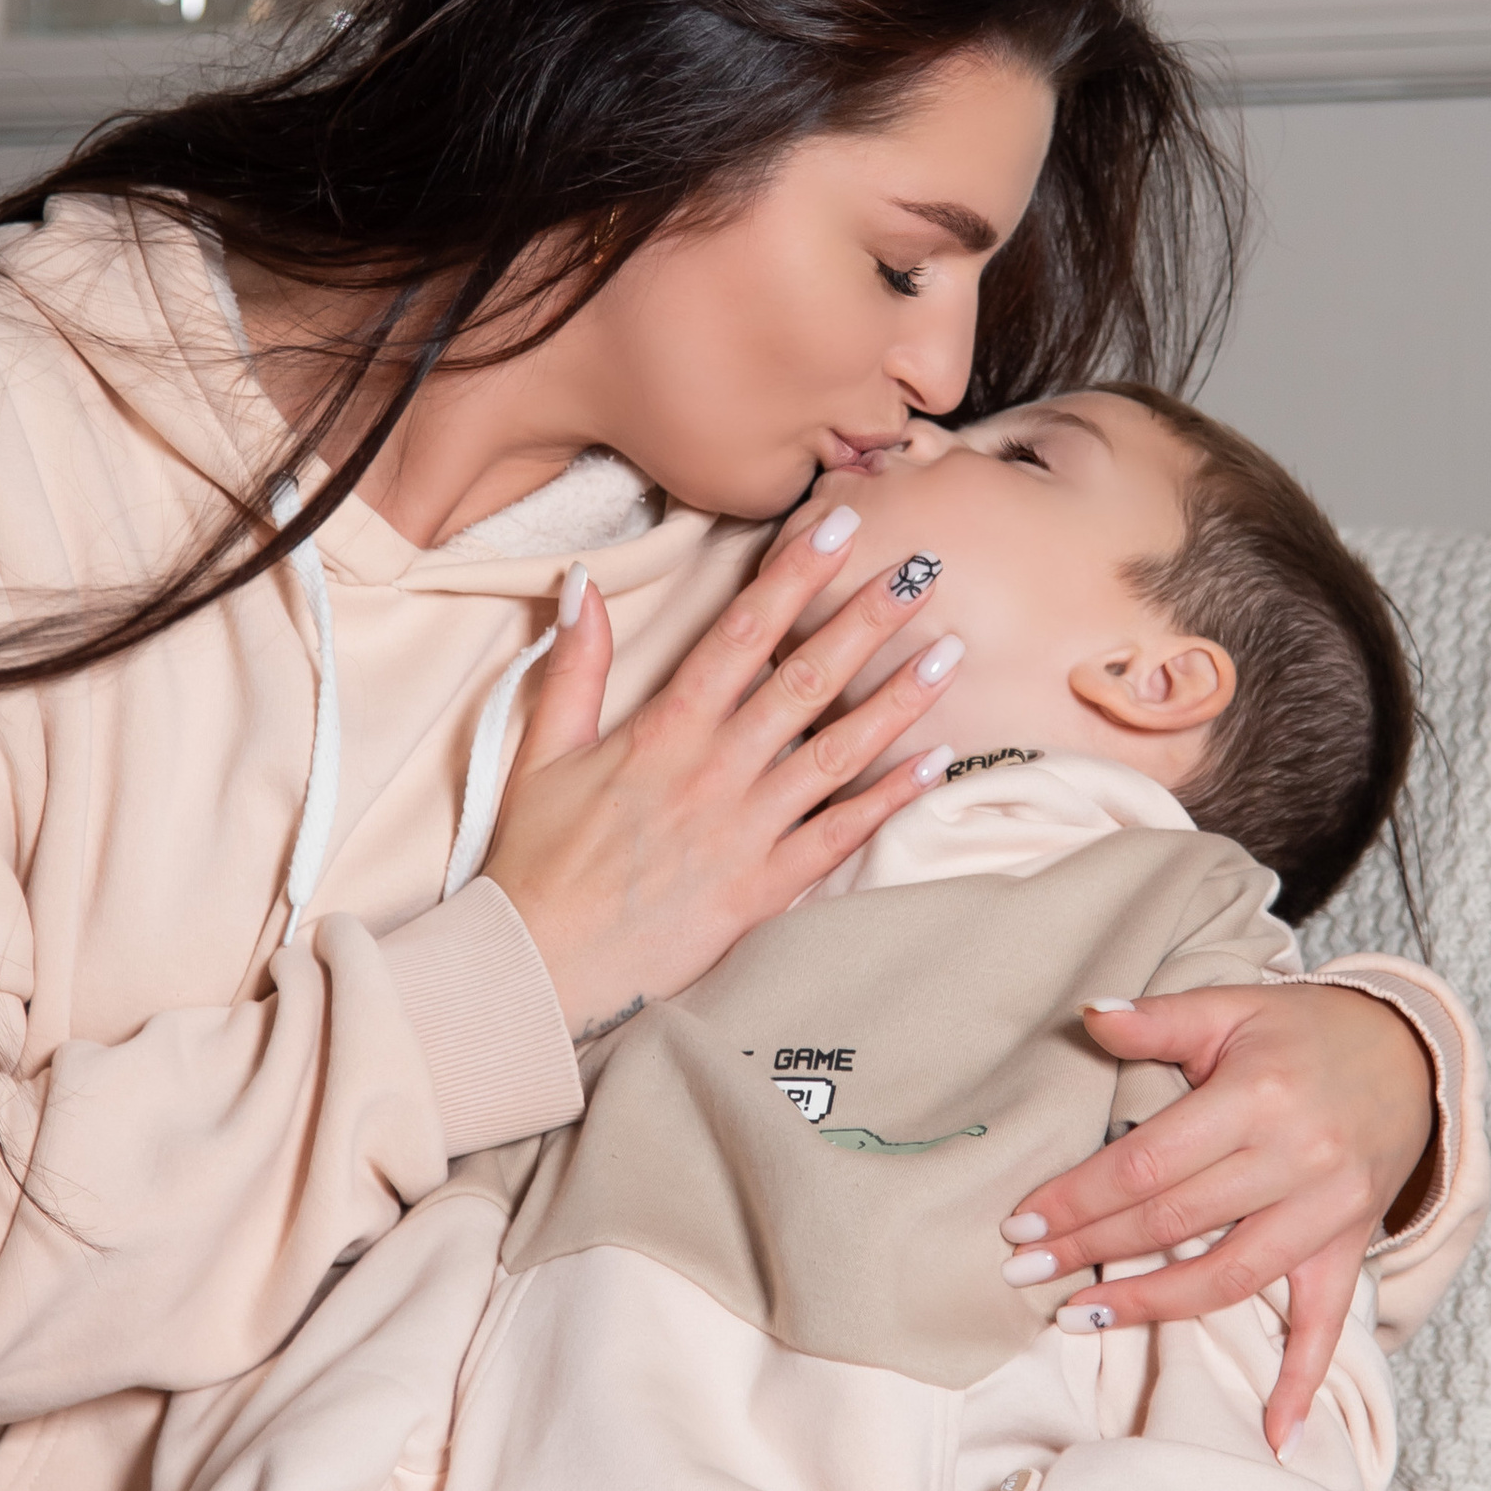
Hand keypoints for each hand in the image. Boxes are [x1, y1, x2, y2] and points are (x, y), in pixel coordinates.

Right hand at [484, 510, 962, 1039]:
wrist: (539, 964)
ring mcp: (744, 832)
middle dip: (867, 620)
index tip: (840, 526)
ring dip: (897, 702)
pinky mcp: (762, 889)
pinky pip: (838, 838)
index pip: (741, 634)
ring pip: (836, 755)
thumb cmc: (539, 859)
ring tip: (951, 655)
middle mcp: (713, 772)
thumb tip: (583, 581)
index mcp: (664, 731)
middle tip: (925, 569)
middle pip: (804, 681)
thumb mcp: (544, 750)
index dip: (796, 576)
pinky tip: (937, 764)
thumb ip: (575, 664)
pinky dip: (889, 801)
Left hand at [999, 983, 1435, 1445]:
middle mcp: (1296, 1160)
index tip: (1023, 1227)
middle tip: (1026, 1273)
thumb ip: (1158, 1018)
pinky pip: (1327, 1324)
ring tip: (1083, 1319)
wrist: (1408, 1054)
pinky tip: (1275, 1436)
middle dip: (1092, 1251)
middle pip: (1174, 1221)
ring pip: (1230, 1276)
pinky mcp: (1351, 1248)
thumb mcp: (1232, 1007)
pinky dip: (1303, 1382)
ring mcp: (1328, 1212)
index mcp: (1258, 1098)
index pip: (1147, 1163)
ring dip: (1153, 1306)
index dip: (1079, 1199)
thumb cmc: (1304, 1031)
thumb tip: (1088, 1015)